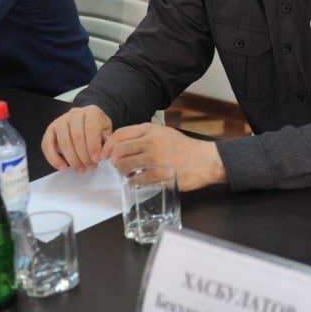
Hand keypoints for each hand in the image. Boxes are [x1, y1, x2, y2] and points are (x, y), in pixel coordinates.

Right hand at [41, 105, 112, 171]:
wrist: (85, 121)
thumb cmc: (97, 128)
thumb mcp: (106, 130)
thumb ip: (106, 140)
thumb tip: (104, 153)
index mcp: (91, 111)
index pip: (91, 127)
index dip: (94, 145)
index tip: (97, 159)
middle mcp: (74, 114)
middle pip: (77, 136)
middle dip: (84, 156)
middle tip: (90, 167)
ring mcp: (60, 121)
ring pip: (63, 142)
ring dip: (72, 159)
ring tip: (80, 170)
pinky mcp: (50, 130)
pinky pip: (47, 145)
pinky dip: (54, 159)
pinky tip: (63, 167)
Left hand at [102, 123, 226, 190]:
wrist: (205, 160)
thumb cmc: (184, 148)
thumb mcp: (163, 133)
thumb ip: (143, 136)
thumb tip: (120, 145)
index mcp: (151, 130)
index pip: (119, 135)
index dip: (108, 146)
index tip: (105, 154)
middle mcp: (151, 142)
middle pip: (119, 151)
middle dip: (113, 160)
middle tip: (117, 165)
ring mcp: (156, 158)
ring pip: (125, 165)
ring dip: (121, 171)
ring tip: (126, 173)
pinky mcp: (160, 174)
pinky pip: (136, 179)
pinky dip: (132, 181)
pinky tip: (136, 180)